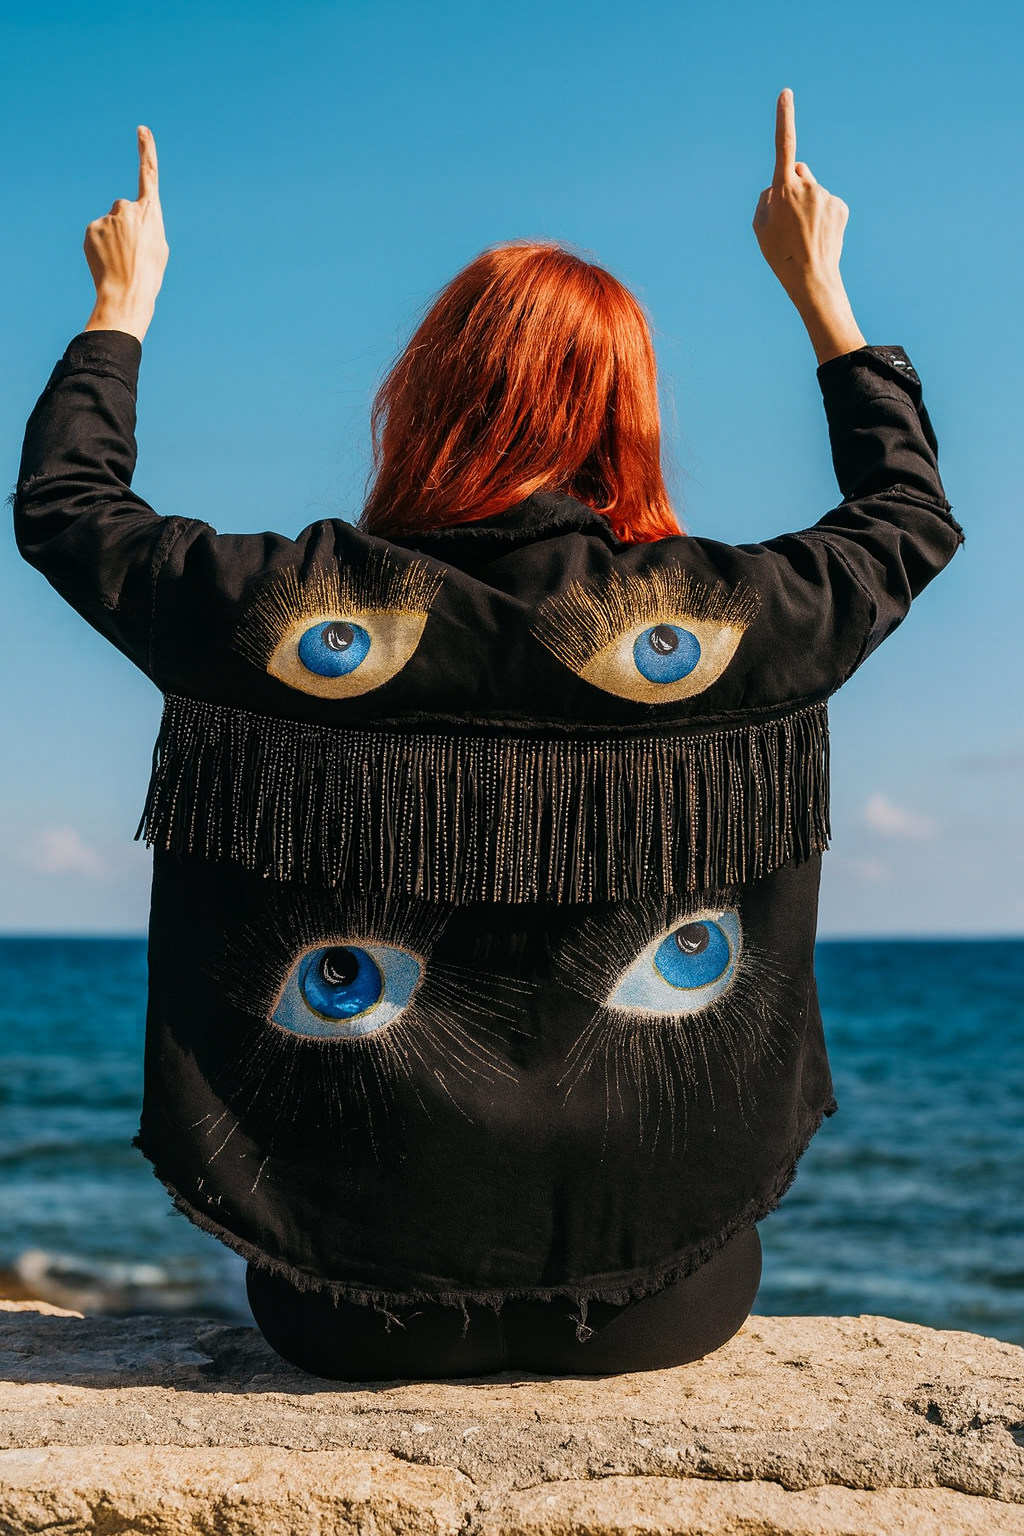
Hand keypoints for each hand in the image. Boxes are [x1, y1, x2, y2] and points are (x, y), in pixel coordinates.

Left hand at [84, 127, 168, 341]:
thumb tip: (132, 223)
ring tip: (120, 261)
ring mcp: (109, 218)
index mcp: (150, 212)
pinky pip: (96, 234)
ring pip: (109, 224)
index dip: (146, 150)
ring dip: (112, 239)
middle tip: (131, 254)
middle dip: (125, 227)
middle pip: (123, 210)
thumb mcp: (158, 249)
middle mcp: (128, 208)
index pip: (149, 174)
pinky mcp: (92, 228)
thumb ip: (147, 227)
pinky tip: (106, 262)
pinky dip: (99, 247)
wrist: (127, 294)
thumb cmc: (148, 275)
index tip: (142, 131)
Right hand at [752, 91, 864, 363]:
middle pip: (799, 171)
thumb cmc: (780, 254)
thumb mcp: (759, 227)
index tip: (786, 93)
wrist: (812, 278)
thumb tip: (778, 187)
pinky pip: (827, 203)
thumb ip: (765, 199)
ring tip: (804, 233)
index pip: (784, 145)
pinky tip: (818, 235)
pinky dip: (822, 215)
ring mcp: (826, 195)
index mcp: (784, 189)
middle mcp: (808, 185)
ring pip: (813, 190)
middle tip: (789, 217)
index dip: (784, 118)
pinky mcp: (841, 206)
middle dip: (793, 184)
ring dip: (807, 203)